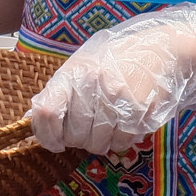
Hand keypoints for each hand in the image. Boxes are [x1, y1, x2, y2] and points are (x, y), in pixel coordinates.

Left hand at [28, 5, 195, 155]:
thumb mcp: (83, 67)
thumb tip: (32, 122)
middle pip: (74, 135)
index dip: (47, 136)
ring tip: (112, 125)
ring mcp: (116, 99)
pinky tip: (129, 123)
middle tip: (92, 129)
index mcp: (73, 73)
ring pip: (97, 144)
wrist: (163, 51)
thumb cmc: (116, 61)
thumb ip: (59, 93)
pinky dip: (123, 141)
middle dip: (81, 140)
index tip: (56, 144)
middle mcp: (92, 85)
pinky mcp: (138, 111)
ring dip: (103, 142)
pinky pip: (122, 143)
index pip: (46, 112)